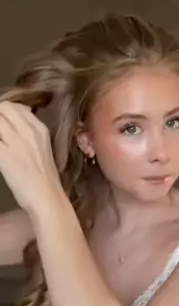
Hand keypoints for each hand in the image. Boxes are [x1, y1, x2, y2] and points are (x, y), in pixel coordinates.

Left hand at [0, 101, 63, 216]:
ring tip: (0, 142)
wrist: (47, 198)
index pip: (16, 107)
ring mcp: (16, 143)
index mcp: (39, 128)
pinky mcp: (4, 157)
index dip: (3, 111)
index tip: (2, 123)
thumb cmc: (45, 179)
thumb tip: (15, 125)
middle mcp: (28, 131)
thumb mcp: (43, 148)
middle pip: (4, 108)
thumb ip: (30, 134)